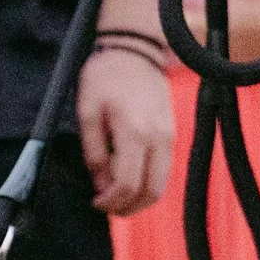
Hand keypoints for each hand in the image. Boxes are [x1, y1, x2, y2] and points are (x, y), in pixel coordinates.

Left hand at [77, 46, 172, 215]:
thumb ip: (93, 153)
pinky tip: (129, 182)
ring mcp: (169, 137)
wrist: (134, 51)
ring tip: (116, 199)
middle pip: (150, 192)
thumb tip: (101, 185)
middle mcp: (158, 138)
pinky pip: (164, 170)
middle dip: (126, 208)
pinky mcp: (172, 134)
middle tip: (106, 207)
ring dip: (139, 200)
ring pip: (161, 185)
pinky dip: (148, 184)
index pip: (127, 183)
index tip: (95, 202)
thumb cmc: (105, 78)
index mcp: (134, 132)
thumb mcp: (87, 113)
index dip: (110, 201)